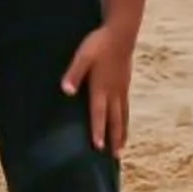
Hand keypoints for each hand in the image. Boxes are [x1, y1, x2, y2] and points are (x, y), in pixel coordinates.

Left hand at [61, 25, 132, 152]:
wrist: (121, 34)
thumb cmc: (98, 44)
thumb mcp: (82, 57)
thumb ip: (74, 74)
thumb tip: (66, 91)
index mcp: (101, 88)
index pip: (98, 114)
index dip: (98, 131)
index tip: (98, 147)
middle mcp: (114, 92)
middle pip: (115, 120)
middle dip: (114, 139)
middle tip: (115, 157)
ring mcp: (122, 89)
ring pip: (123, 116)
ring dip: (122, 133)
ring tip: (122, 148)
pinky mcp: (125, 84)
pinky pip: (126, 108)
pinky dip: (125, 120)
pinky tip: (124, 124)